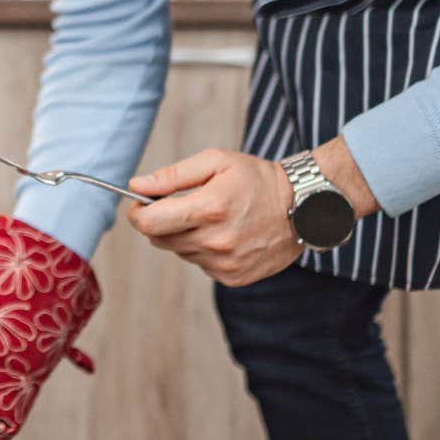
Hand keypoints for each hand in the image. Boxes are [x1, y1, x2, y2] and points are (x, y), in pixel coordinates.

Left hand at [123, 148, 301, 286]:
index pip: (150, 223)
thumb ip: (172, 176)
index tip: (140, 205)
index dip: (137, 214)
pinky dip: (204, 250)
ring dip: (184, 236)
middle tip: (179, 206)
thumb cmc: (257, 179)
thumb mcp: (216, 162)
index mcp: (208, 208)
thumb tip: (136, 186)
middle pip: (160, 239)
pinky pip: (201, 264)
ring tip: (212, 218)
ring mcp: (225, 263)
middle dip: (161, 222)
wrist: (303, 207)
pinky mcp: (233, 277)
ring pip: (180, 252)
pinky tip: (225, 234)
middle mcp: (215, 240)